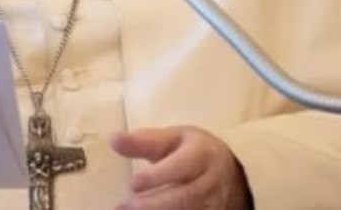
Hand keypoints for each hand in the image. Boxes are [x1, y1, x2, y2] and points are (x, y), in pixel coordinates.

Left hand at [111, 127, 250, 209]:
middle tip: (125, 207)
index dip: (158, 176)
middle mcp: (210, 182)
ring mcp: (213, 204)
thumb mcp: (172, 138)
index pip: (182, 166)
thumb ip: (145, 141)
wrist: (226, 172)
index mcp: (202, 154)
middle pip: (185, 197)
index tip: (134, 183)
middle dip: (154, 204)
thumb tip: (114, 140)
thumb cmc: (191, 150)